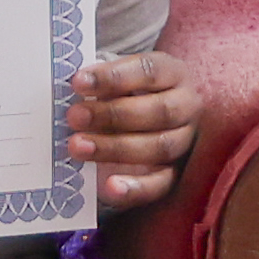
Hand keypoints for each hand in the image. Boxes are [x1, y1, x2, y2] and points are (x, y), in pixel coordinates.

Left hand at [65, 50, 200, 208]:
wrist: (148, 118)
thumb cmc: (126, 91)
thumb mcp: (117, 80)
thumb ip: (100, 83)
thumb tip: (72, 89)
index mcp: (172, 73)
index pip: (148, 71)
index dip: (113, 77)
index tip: (78, 82)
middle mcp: (186, 106)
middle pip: (158, 110)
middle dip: (112, 115)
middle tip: (74, 116)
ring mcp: (185, 141)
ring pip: (159, 146)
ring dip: (115, 148)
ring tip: (78, 147)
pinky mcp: (177, 174)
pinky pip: (161, 184)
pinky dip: (136, 187)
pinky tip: (110, 186)